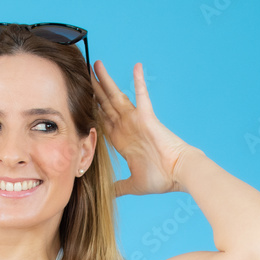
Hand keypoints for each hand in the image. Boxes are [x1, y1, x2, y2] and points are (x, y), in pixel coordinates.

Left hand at [92, 60, 193, 196]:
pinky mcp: (147, 117)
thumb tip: (108, 194)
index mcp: (122, 141)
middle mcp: (127, 127)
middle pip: (105, 105)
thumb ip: (119, 187)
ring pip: (116, 96)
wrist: (179, 174)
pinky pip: (142, 95)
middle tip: (83, 75)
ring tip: (96, 65)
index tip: (79, 100)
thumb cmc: (161, 178)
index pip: (102, 122)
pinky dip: (138, 81)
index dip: (91, 111)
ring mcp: (136, 120)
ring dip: (106, 81)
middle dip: (94, 91)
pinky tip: (136, 66)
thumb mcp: (132, 184)